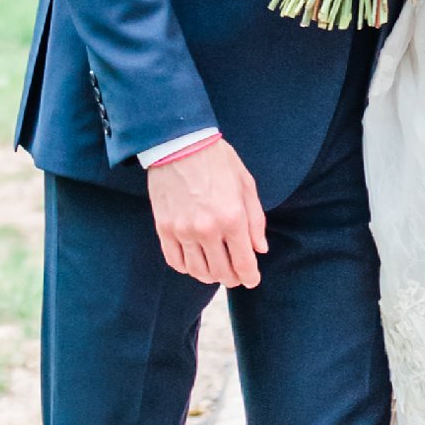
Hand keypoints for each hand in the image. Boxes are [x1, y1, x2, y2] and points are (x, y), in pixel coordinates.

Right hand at [147, 137, 267, 289]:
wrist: (179, 143)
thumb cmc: (217, 161)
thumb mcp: (246, 185)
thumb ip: (255, 220)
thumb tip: (260, 249)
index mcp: (232, 218)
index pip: (244, 263)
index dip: (250, 277)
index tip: (252, 280)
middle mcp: (207, 229)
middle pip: (221, 272)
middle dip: (232, 278)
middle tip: (236, 276)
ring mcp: (183, 231)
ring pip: (198, 271)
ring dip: (210, 276)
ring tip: (216, 270)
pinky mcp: (164, 228)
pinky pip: (175, 261)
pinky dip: (187, 268)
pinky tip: (194, 262)